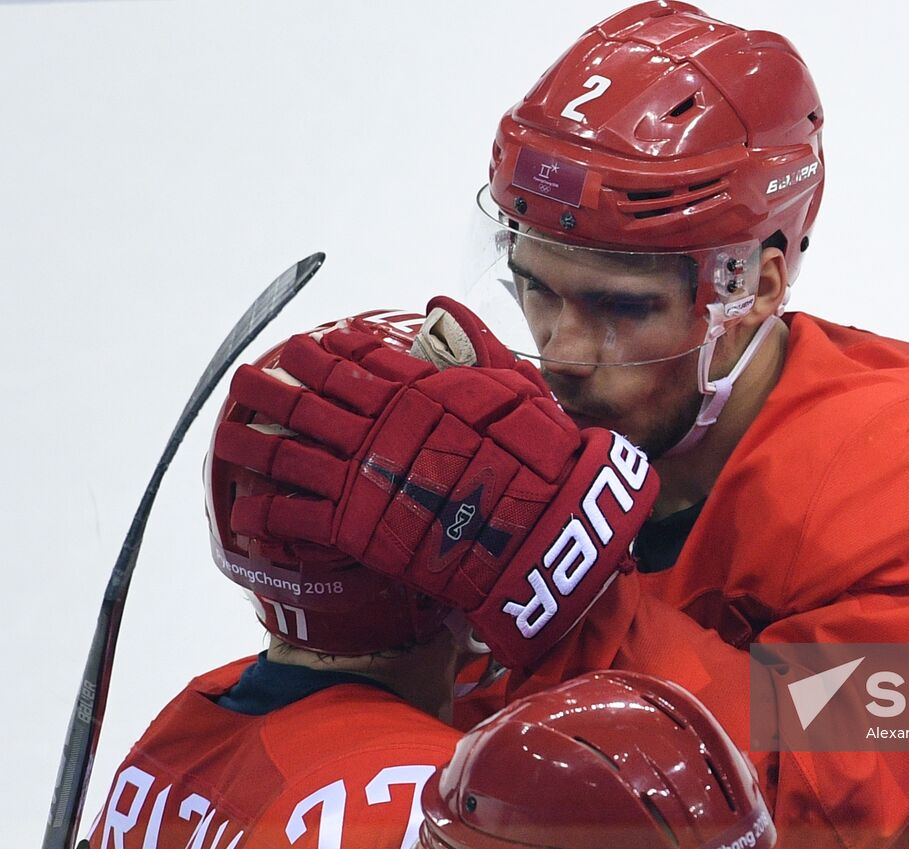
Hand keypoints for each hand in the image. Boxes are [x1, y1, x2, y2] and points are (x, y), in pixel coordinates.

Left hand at [213, 301, 658, 669]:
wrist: (535, 523)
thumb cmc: (535, 454)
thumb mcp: (512, 384)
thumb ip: (473, 340)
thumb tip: (439, 300)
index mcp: (410, 391)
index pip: (354, 361)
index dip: (323, 353)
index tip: (301, 347)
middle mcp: (375, 426)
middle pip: (305, 399)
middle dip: (269, 387)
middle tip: (243, 379)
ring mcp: (359, 475)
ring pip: (286, 452)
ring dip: (249, 441)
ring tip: (224, 431)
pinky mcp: (353, 524)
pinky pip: (294, 515)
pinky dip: (265, 509)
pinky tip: (245, 505)